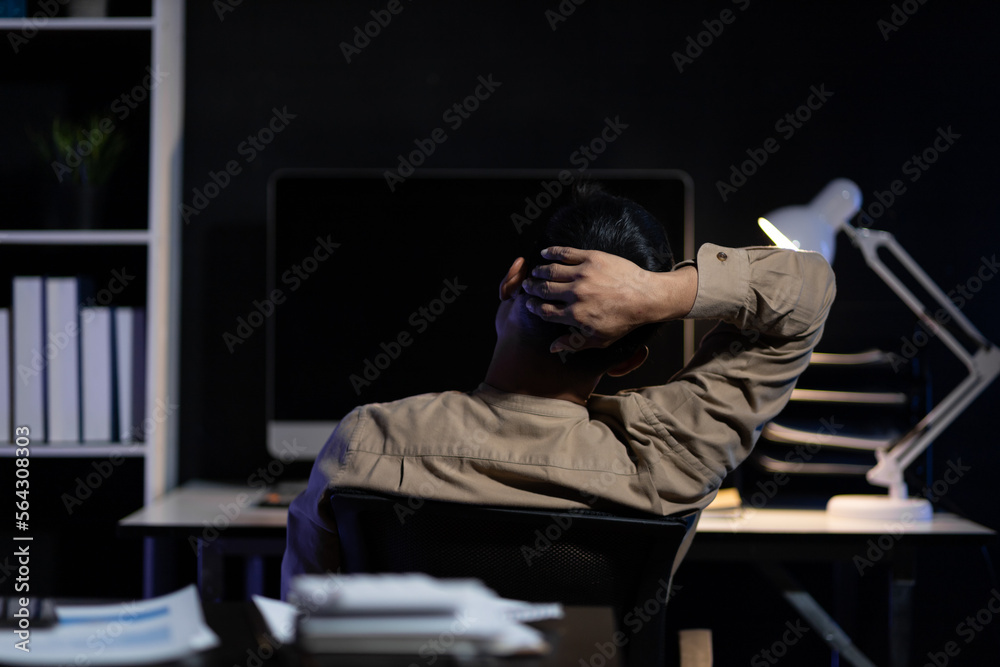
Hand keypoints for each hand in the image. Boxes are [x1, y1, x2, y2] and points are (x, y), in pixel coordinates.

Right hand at [522, 246, 694, 352]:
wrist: (646, 297)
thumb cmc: (623, 321)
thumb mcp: (599, 340)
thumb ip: (573, 343)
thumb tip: (552, 347)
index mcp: (575, 315)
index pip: (545, 310)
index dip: (534, 306)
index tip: (530, 303)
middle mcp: (576, 294)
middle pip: (544, 290)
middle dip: (532, 288)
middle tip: (527, 286)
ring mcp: (583, 274)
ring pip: (551, 270)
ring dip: (539, 271)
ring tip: (535, 272)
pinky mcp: (591, 258)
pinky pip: (565, 253)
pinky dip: (552, 252)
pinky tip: (545, 253)